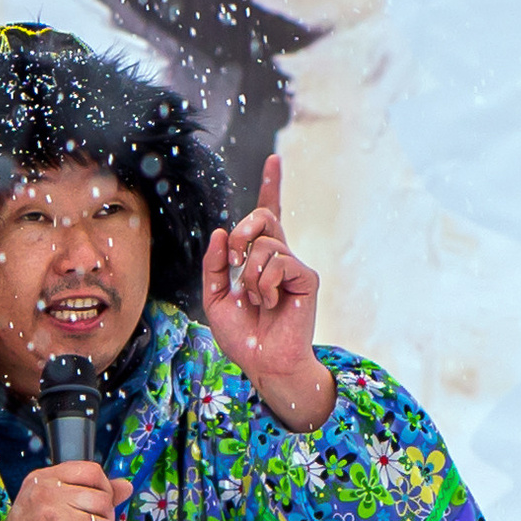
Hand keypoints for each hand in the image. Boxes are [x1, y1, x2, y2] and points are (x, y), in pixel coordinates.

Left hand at [202, 154, 333, 431]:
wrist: (261, 362)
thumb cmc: (241, 334)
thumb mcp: (214, 297)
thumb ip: (214, 265)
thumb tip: (222, 233)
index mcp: (259, 258)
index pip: (267, 215)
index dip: (271, 186)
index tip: (273, 159)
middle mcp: (279, 257)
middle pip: (264, 216)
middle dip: (243, 231)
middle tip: (234, 259)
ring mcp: (295, 266)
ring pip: (266, 245)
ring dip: (249, 273)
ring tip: (254, 298)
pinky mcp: (307, 278)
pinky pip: (279, 262)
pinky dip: (264, 282)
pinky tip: (267, 301)